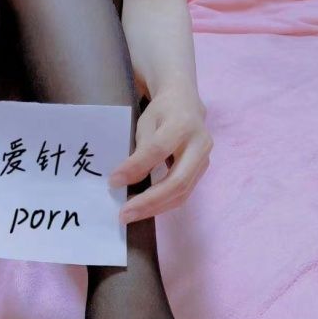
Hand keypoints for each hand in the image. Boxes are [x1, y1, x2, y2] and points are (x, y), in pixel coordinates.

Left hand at [109, 88, 212, 220]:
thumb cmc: (162, 111)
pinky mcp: (202, 171)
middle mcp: (200, 144)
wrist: (186, 103)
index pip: (157, 151)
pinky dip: (163, 204)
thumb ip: (141, 149)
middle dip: (149, 201)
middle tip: (123, 214)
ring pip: (182, 193)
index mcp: (182, 125)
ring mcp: (205, 160)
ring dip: (155, 208)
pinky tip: (144, 209)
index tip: (113, 181)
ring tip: (130, 215)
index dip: (135, 168)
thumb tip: (126, 180)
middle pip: (177, 181)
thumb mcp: (146, 122)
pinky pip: (184, 193)